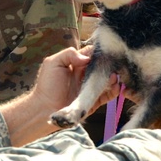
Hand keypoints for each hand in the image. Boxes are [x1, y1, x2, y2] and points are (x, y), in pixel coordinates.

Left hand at [2, 45, 118, 146]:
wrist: (44, 108)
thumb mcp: (53, 63)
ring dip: (114, 78)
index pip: (92, 54)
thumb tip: (87, 58)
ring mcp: (90, 88)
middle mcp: (86, 74)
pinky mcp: (93, 101)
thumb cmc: (47, 85)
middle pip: (103, 66)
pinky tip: (116, 87)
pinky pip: (108, 95)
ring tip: (114, 77)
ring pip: (108, 80)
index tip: (109, 51)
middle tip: (115, 66)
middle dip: (110, 65)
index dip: (101, 52)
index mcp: (77, 63)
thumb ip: (68, 54)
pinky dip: (114, 91)